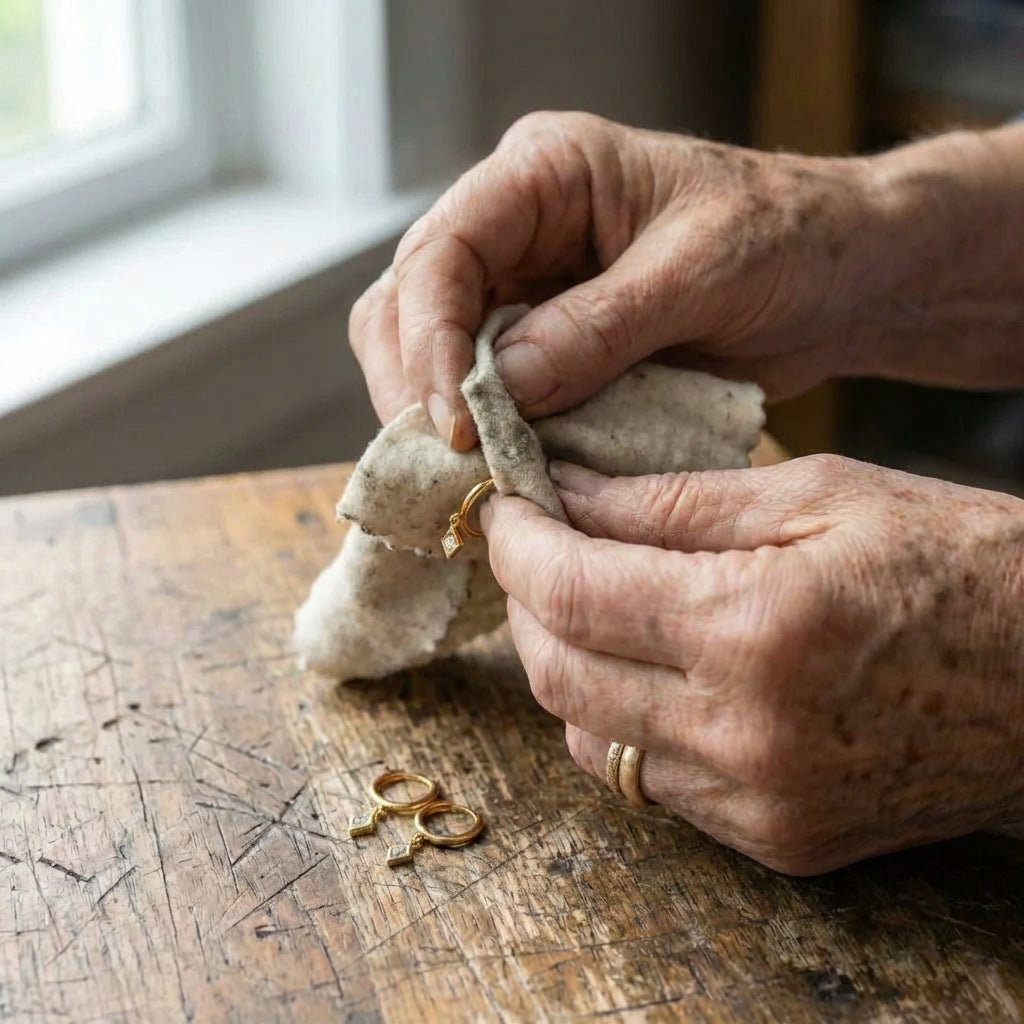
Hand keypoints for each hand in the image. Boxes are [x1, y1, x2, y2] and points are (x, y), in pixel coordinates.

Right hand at [349, 111, 1023, 449]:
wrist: (838, 277)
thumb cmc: (786, 241)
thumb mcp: (700, 272)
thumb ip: (597, 327)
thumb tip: (497, 390)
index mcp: (544, 173)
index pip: (441, 251)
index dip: (430, 339)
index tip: (456, 420)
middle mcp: (516, 227)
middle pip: (409, 305)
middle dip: (418, 387)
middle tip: (452, 464)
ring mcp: (524, 289)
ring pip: (430, 354)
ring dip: (442, 418)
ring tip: (473, 476)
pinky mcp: (545, 346)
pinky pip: (485, 393)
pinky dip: (486, 436)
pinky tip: (501, 472)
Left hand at [480, 455, 1023, 874]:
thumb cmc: (957, 560)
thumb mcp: (817, 493)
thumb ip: (672, 501)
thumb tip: (566, 492)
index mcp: (757, 628)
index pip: (573, 591)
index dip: (517, 545)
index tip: (502, 508)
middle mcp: (745, 734)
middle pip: (559, 672)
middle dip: (525, 602)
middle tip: (534, 546)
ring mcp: (759, 803)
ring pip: (588, 736)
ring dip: (566, 663)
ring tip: (589, 601)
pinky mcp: (777, 841)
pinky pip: (649, 782)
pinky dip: (623, 719)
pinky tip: (649, 668)